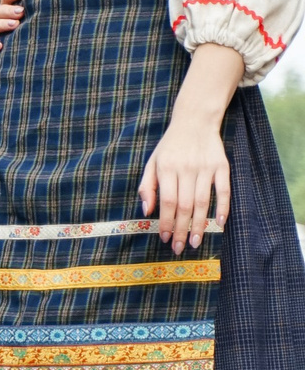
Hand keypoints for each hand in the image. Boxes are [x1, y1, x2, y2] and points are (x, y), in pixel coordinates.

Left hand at [140, 110, 230, 254]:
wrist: (194, 121)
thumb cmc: (170, 146)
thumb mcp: (152, 162)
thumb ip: (147, 186)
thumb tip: (145, 211)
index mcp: (166, 168)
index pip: (166, 201)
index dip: (165, 221)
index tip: (163, 238)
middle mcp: (186, 169)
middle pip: (184, 206)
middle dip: (180, 229)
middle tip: (178, 248)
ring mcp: (205, 168)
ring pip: (203, 202)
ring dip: (199, 225)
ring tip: (195, 243)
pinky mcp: (222, 167)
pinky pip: (224, 191)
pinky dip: (223, 208)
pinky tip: (220, 224)